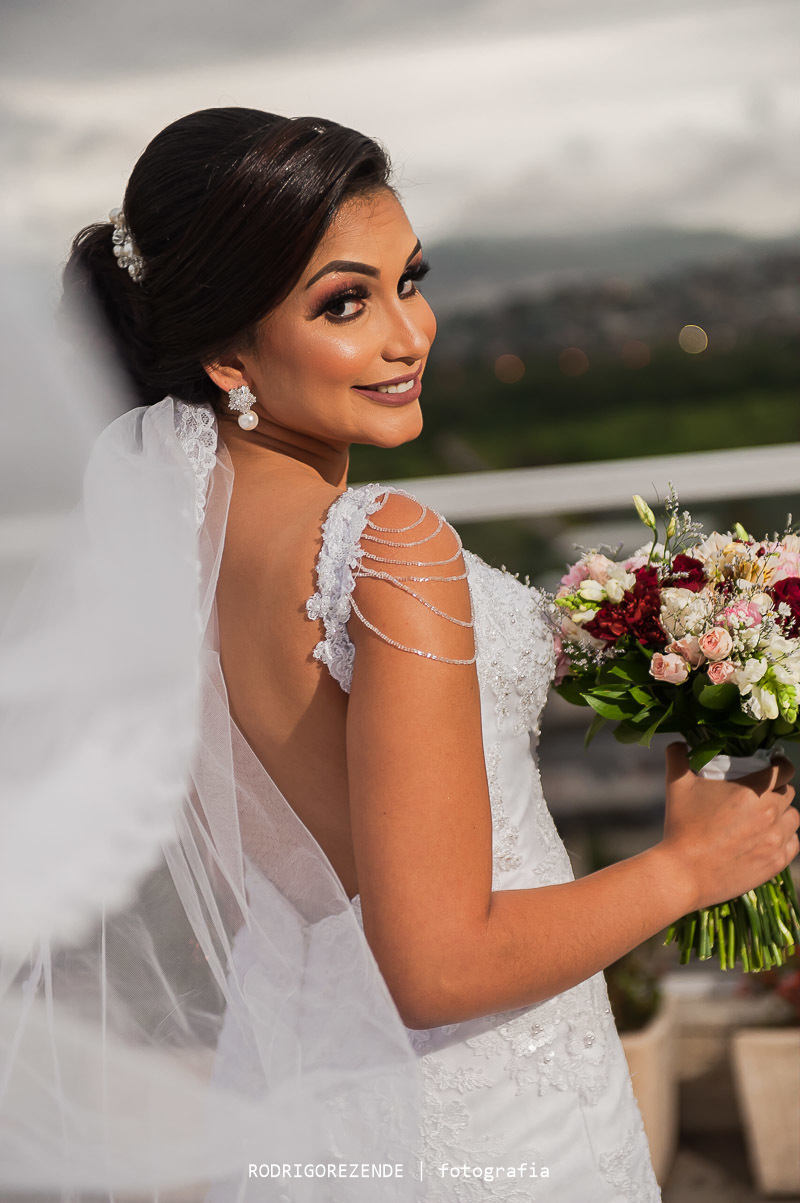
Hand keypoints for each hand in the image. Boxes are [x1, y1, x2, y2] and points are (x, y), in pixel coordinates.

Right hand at [659, 741, 798, 912]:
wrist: (684, 873)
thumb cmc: (681, 826)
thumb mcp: (676, 785)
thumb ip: (678, 757)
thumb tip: (679, 743)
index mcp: (752, 791)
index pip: (784, 770)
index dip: (780, 764)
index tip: (773, 764)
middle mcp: (770, 814)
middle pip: (789, 793)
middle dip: (778, 789)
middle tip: (760, 793)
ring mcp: (775, 840)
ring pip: (794, 818)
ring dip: (783, 813)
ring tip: (764, 816)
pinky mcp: (775, 862)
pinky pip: (794, 843)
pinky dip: (785, 837)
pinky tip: (767, 837)